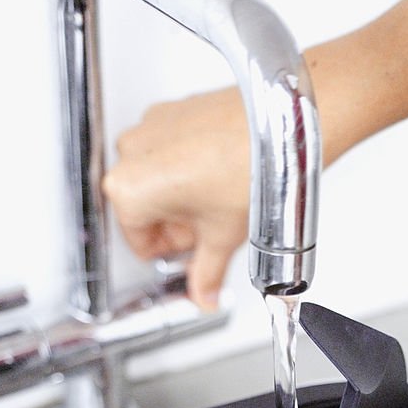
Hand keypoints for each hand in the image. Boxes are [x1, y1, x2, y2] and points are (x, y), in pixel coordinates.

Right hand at [102, 88, 249, 309]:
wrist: (279, 126)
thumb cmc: (249, 169)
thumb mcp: (222, 237)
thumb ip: (206, 274)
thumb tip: (203, 296)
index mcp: (128, 189)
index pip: (138, 242)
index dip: (170, 251)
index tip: (192, 249)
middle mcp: (128, 153)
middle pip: (144, 210)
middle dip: (175, 224)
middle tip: (210, 227)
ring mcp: (147, 127)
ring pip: (154, 180)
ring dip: (181, 197)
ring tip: (217, 201)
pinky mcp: (168, 110)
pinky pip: (167, 152)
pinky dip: (186, 167)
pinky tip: (217, 176)